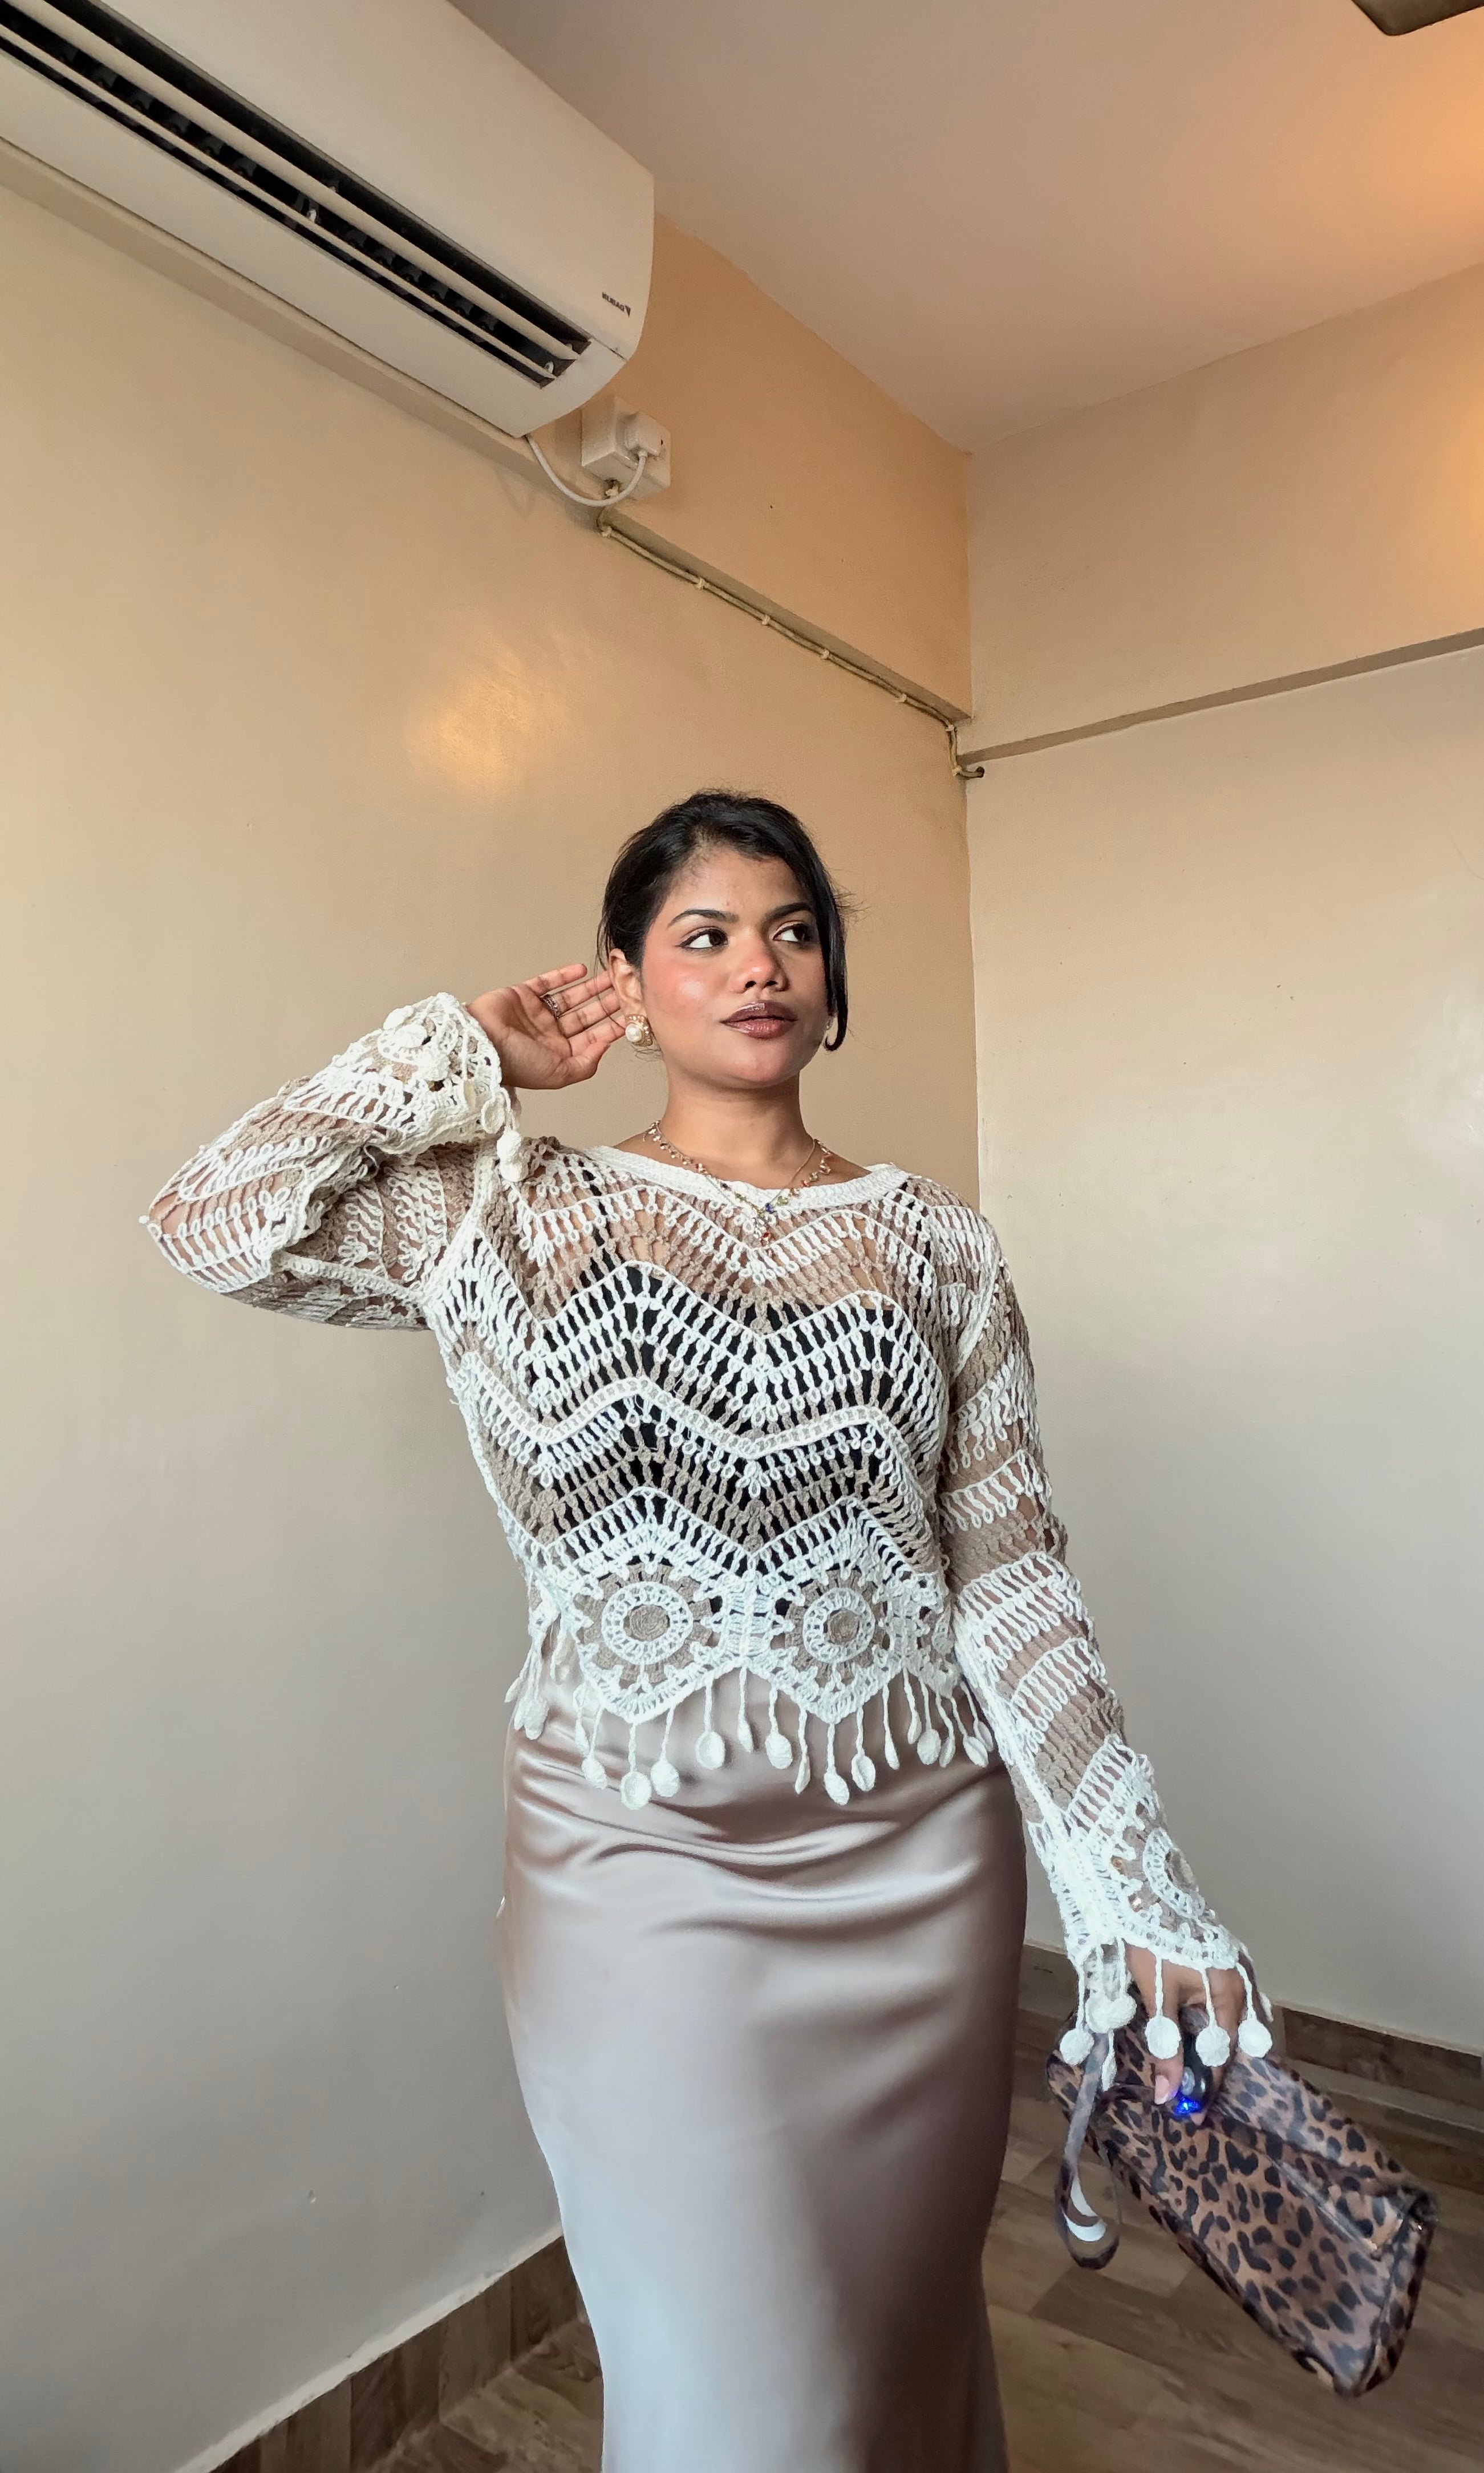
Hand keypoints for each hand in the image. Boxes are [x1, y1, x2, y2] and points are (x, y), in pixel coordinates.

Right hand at [467, 963, 625, 1090]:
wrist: (482, 1044)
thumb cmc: (517, 1064)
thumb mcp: (561, 1074)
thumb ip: (587, 1063)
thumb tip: (606, 1045)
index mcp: (560, 1054)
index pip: (593, 1037)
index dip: (613, 1025)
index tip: (633, 1012)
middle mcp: (550, 1034)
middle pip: (586, 1015)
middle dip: (606, 1003)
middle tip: (626, 987)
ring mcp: (537, 1013)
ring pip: (571, 997)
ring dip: (591, 987)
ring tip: (611, 975)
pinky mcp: (523, 995)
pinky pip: (547, 983)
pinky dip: (564, 976)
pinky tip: (582, 971)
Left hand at [1126, 1948, 1245, 2105]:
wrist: (1148, 1892)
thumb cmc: (1153, 1943)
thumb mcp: (1158, 1997)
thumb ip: (1166, 2045)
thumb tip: (1168, 2093)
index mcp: (1229, 1994)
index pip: (1222, 2054)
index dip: (1207, 2084)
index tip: (1194, 2112)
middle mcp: (1241, 1985)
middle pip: (1233, 2041)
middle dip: (1214, 2070)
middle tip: (1195, 2096)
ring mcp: (1237, 1972)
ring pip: (1233, 2024)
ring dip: (1215, 2050)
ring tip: (1197, 2074)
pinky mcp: (1225, 1963)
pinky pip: (1230, 2005)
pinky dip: (1216, 2026)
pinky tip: (1201, 2038)